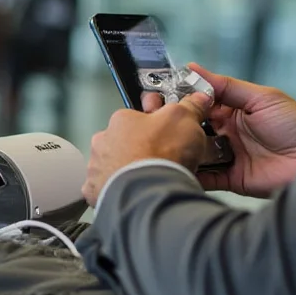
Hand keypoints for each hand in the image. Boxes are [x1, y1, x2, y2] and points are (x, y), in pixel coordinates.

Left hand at [81, 92, 211, 207]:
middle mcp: (104, 143)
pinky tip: (142, 194)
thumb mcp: (184, 120)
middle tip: (164, 158)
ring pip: (118, 166)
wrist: (148, 195)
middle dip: (144, 149)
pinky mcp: (98, 193)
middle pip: (126, 142)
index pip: (138, 116)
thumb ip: (190, 107)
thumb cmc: (160, 155)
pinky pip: (111, 190)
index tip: (169, 130)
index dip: (157, 123)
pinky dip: (124, 192)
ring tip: (155, 179)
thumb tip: (198, 100)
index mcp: (120, 120)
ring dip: (133, 170)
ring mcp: (99, 169)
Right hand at [145, 64, 295, 197]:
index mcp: (235, 109)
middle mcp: (229, 132)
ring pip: (197, 151)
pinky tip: (178, 166)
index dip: (183, 99)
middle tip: (157, 121)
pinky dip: (192, 173)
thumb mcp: (262, 98)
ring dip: (183, 147)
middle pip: (195, 127)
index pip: (202, 102)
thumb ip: (226, 85)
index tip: (161, 95)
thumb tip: (194, 68)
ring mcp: (229, 155)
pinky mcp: (232, 178)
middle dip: (178, 124)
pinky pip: (206, 176)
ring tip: (163, 143)